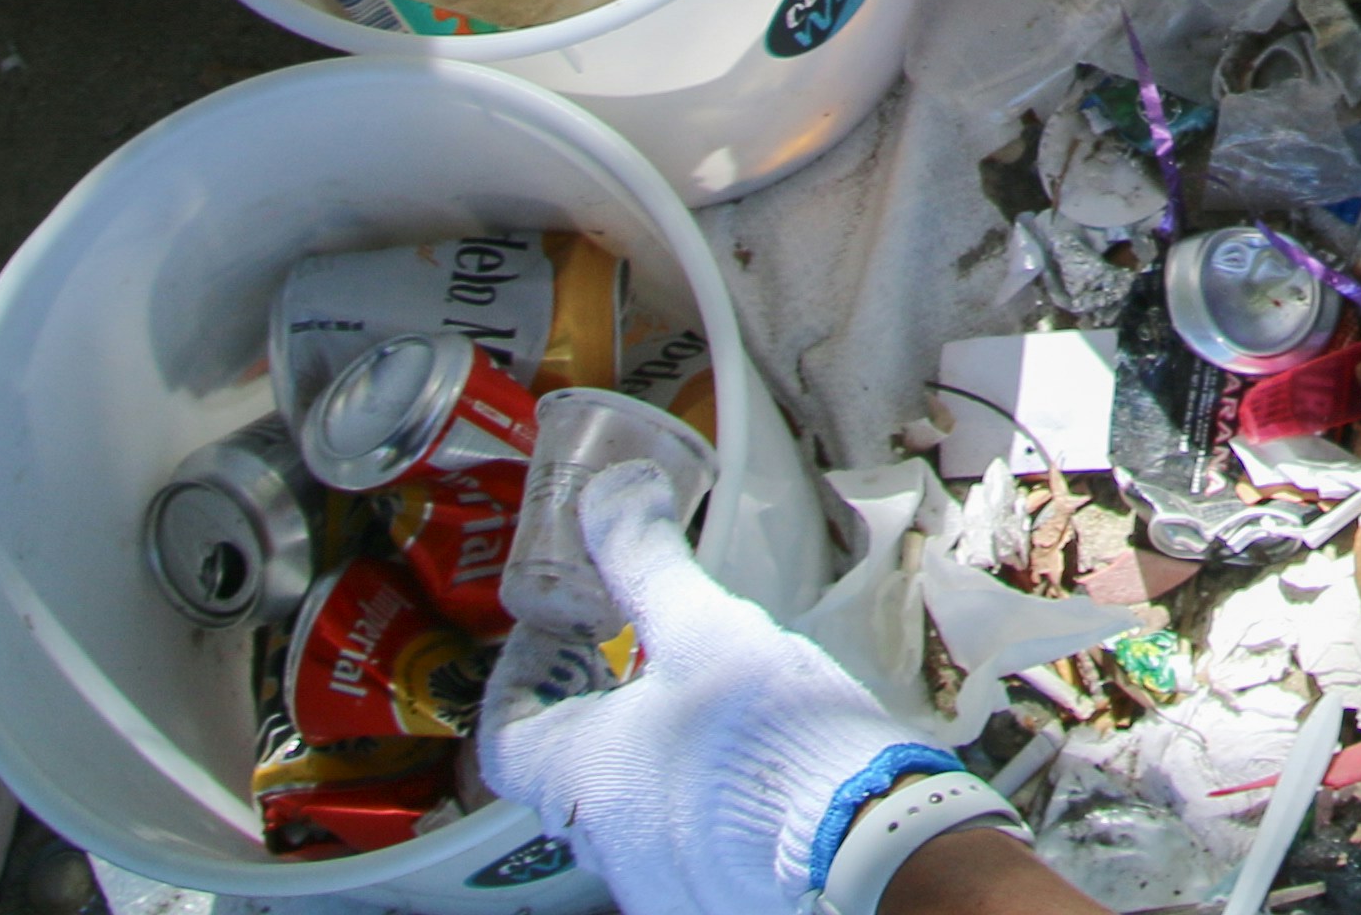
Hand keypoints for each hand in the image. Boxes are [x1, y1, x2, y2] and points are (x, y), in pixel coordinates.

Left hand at [478, 466, 978, 914]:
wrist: (856, 838)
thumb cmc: (759, 730)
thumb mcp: (703, 625)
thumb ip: (646, 558)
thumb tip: (611, 487)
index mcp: (578, 775)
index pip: (503, 740)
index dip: (517, 684)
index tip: (559, 638)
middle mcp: (601, 841)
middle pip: (568, 776)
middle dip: (596, 714)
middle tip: (638, 661)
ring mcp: (655, 880)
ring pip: (628, 813)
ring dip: (648, 761)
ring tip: (703, 709)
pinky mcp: (711, 898)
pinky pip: (684, 847)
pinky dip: (697, 802)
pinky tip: (749, 770)